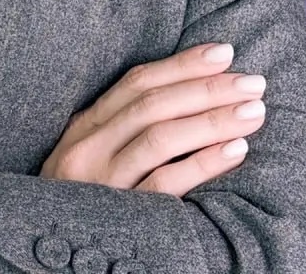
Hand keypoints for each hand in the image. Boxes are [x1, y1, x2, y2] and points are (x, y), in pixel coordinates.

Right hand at [40, 42, 266, 196]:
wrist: (52, 256)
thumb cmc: (84, 205)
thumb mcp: (91, 159)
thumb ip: (122, 131)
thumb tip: (184, 97)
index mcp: (84, 127)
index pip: (136, 83)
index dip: (182, 64)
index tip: (224, 52)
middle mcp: (88, 148)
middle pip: (152, 105)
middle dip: (206, 88)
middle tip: (252, 82)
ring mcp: (102, 183)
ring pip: (160, 137)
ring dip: (213, 119)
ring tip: (253, 111)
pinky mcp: (120, 216)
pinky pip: (165, 184)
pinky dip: (203, 163)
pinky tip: (236, 151)